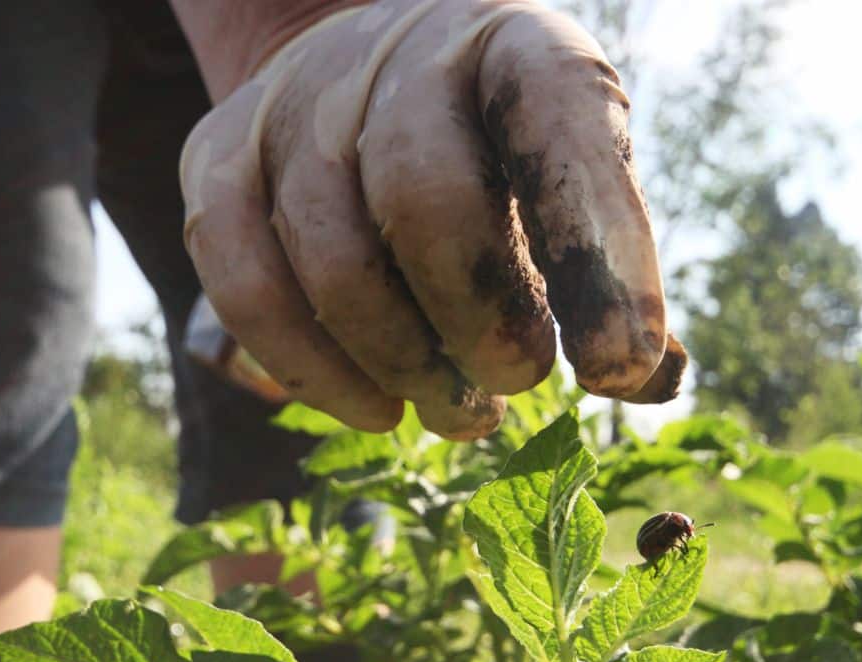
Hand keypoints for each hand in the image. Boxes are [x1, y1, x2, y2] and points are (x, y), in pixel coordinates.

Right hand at [179, 0, 685, 439]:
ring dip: (405, 366)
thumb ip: (609, 273)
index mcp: (516, 48)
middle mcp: (399, 57)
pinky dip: (315, 373)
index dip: (596, 256)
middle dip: (480, 322)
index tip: (618, 368)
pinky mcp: (217, 160)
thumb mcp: (568, 180)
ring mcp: (295, 105)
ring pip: (335, 261)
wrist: (367, 77)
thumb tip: (644, 380)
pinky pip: (246, 289)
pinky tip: (378, 409)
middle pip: (425, 197)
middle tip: (515, 385)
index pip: (560, 131)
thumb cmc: (495, 153)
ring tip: (461, 412)